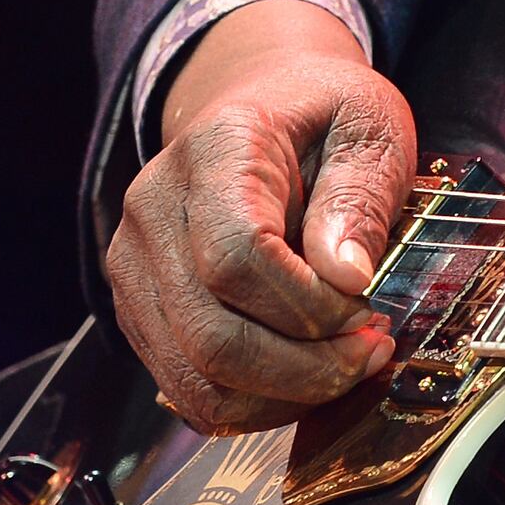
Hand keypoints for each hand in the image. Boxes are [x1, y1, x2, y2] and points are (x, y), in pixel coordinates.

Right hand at [106, 0, 415, 433]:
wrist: (260, 103)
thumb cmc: (322, 117)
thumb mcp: (368, 127)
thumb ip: (359, 197)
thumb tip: (345, 277)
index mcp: (216, 151)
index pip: (237, 257)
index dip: (307, 306)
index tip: (368, 309)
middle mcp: (154, 209)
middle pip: (209, 334)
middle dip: (304, 368)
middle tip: (370, 352)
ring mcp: (135, 263)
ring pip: (193, 376)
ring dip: (281, 395)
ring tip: (344, 365)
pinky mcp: (139, 307)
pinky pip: (186, 386)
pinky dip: (252, 400)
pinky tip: (305, 374)